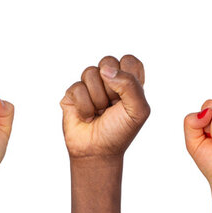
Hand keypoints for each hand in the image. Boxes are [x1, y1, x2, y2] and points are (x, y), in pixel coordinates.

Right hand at [60, 54, 148, 212]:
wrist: (97, 151)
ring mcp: (90, 85)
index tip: (127, 96)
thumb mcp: (138, 110)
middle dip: (111, 87)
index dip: (128, 75)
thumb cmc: (120, 131)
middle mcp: (110, 80)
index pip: (129, 60)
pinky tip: (88, 116)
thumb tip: (106, 70)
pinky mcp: (73, 93)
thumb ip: (130, 85)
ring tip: (100, 112)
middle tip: (112, 105)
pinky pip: (77, 88)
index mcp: (129, 81)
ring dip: (97, 99)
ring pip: (90, 72)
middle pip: (108, 61)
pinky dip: (85, 107)